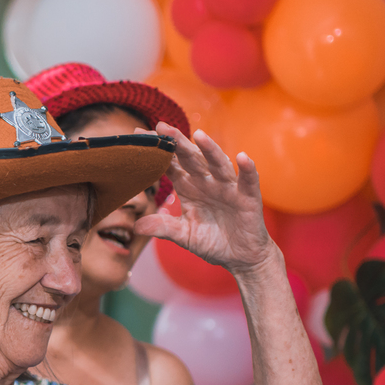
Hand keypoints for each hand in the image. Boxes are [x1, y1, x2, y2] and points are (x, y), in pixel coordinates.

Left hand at [135, 123, 276, 275]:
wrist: (240, 256)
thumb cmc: (212, 241)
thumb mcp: (183, 235)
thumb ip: (163, 227)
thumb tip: (136, 226)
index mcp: (189, 187)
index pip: (171, 165)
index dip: (157, 152)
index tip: (139, 136)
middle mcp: (207, 182)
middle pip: (191, 158)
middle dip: (178, 142)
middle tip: (163, 127)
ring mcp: (228, 188)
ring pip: (218, 164)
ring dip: (210, 150)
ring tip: (199, 135)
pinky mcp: (248, 198)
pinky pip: (248, 181)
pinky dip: (247, 169)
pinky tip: (242, 157)